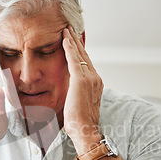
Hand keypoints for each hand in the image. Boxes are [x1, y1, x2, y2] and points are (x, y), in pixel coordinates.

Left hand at [62, 27, 103, 153]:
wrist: (85, 130)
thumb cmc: (80, 124)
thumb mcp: (79, 104)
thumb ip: (76, 94)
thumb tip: (70, 93)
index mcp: (96, 84)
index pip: (86, 63)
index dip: (79, 51)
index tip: (74, 41)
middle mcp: (96, 78)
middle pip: (85, 55)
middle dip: (76, 41)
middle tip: (70, 28)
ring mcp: (90, 78)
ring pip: (80, 54)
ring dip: (72, 41)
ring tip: (66, 29)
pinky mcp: (81, 80)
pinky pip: (74, 59)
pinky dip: (69, 48)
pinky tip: (64, 39)